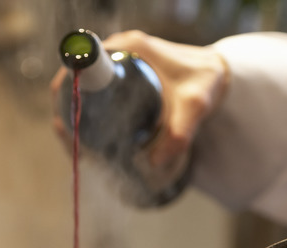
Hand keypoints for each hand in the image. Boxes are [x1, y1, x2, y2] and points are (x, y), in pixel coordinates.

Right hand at [49, 30, 228, 173]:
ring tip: (81, 149)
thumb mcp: (196, 106)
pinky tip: (88, 139)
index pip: (82, 64)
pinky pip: (95, 93)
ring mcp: (119, 61)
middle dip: (68, 112)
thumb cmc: (207, 82)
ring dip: (75, 116)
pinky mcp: (122, 75)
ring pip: (83, 89)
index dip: (67, 91)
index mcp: (130, 46)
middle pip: (75, 79)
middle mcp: (120, 49)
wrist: (218, 74)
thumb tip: (154, 163)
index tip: (69, 122)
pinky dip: (87, 114)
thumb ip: (180, 133)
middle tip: (75, 145)